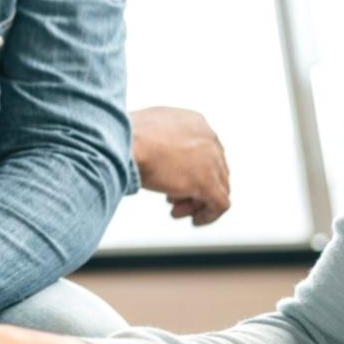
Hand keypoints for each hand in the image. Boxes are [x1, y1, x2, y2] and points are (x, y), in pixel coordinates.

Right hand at [130, 106, 230, 225]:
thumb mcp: (147, 129)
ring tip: (176, 211)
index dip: (190, 169)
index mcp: (196, 122)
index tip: (172, 182)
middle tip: (173, 200)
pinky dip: (209, 215)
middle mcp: (209, 138)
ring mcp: (211, 161)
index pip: (204, 150)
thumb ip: (159, 138)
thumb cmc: (125, 137)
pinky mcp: (208, 183)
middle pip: (213, 169)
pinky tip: (194, 221)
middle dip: (193, 187)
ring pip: (219, 187)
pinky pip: (220, 204)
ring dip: (198, 202)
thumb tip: (152, 152)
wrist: (122, 143)